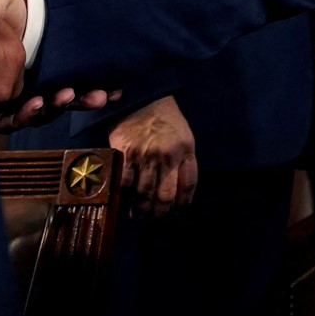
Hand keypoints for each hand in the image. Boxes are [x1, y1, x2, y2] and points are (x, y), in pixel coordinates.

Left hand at [0, 0, 118, 128]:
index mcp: (33, 44)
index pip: (69, 70)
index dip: (92, 81)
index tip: (113, 83)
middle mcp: (18, 69)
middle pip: (57, 93)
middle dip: (82, 98)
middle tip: (98, 93)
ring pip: (34, 109)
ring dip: (55, 107)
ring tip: (68, 94)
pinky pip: (2, 118)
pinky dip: (21, 115)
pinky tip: (35, 102)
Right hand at [109, 95, 197, 216]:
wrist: (142, 98)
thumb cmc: (165, 118)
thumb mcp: (184, 136)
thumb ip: (184, 160)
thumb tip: (179, 190)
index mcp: (186, 150)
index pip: (188, 185)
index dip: (183, 203)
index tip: (177, 212)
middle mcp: (168, 155)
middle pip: (166, 195)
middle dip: (161, 212)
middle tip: (156, 217)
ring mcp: (146, 156)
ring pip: (145, 194)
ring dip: (142, 210)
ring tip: (140, 216)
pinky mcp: (126, 154)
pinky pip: (126, 183)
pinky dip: (125, 197)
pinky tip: (126, 202)